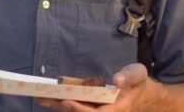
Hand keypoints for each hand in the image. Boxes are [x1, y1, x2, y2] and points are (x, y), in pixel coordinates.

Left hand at [38, 64, 158, 111]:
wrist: (142, 95)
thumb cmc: (139, 83)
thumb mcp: (138, 75)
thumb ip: (129, 77)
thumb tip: (116, 80)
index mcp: (116, 108)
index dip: (81, 110)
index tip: (67, 100)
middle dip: (63, 107)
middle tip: (44, 98)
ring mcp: (97, 111)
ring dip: (58, 105)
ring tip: (40, 97)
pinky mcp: (91, 107)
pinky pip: (76, 106)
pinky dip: (63, 102)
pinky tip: (48, 97)